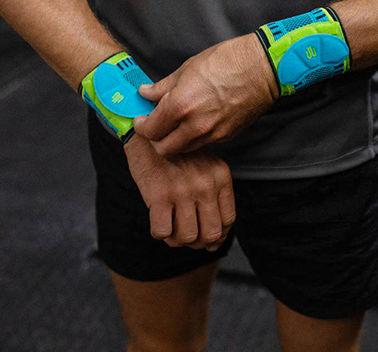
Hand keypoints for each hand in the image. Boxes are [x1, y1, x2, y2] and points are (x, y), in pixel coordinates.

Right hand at [123, 134, 235, 250]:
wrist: (149, 134)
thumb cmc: (177, 154)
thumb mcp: (206, 165)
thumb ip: (214, 197)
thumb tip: (216, 242)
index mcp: (220, 176)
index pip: (228, 220)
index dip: (218, 235)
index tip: (207, 237)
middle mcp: (205, 184)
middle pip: (211, 234)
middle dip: (199, 242)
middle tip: (188, 235)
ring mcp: (183, 190)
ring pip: (188, 237)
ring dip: (178, 239)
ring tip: (172, 227)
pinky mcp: (159, 196)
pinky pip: (163, 232)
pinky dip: (160, 232)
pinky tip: (158, 220)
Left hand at [133, 33, 278, 155]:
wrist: (263, 68)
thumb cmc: (228, 61)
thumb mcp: (188, 68)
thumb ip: (163, 87)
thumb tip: (146, 93)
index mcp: (180, 106)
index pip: (150, 130)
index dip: (142, 126)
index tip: (142, 119)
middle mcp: (195, 126)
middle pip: (164, 149)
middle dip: (156, 138)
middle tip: (156, 124)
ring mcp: (212, 134)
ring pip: (184, 149)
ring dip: (175, 140)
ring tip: (176, 122)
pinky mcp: (227, 136)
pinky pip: (203, 143)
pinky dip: (195, 137)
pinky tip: (197, 120)